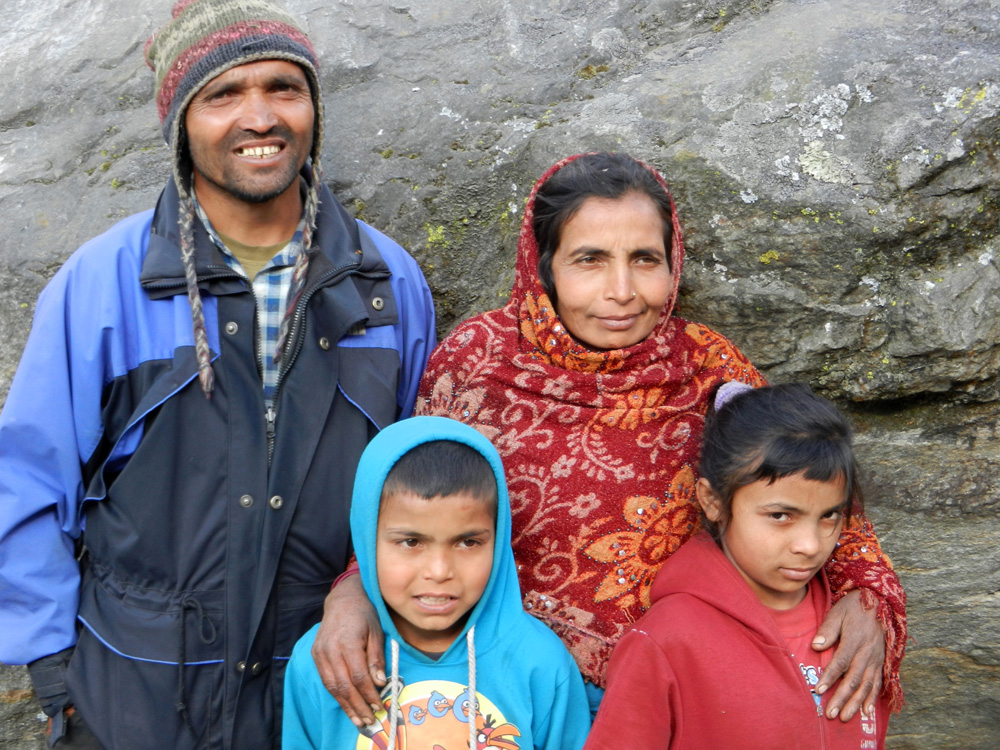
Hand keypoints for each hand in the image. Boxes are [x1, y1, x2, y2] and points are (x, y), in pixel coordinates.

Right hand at [311, 575, 386, 726]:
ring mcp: (320, 653)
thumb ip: (377, 658)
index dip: (368, 694)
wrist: (342, 600)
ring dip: (346, 706)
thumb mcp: (376, 633)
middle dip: (358, 706)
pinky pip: (326, 680)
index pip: (358, 676)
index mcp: (347, 642)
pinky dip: (337, 695)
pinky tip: (347, 705)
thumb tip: (379, 683)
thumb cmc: (364, 615)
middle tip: (370, 720)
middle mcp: (330, 650)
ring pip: (332, 687)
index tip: (379, 706)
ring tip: (358, 720)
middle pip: (344, 686)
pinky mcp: (316, 655)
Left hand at [812, 589, 884, 721]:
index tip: (818, 691)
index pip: (840, 663)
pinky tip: (865, 711)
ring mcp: (876, 660)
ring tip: (845, 717)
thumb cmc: (854, 607)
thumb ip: (828, 630)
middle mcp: (867, 653)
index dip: (829, 678)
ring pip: (866, 686)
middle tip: (831, 714)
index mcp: (855, 641)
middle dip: (841, 698)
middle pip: (853, 680)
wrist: (880, 602)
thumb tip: (815, 646)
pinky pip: (877, 684)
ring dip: (855, 703)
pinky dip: (872, 698)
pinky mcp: (881, 662)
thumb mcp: (838, 612)